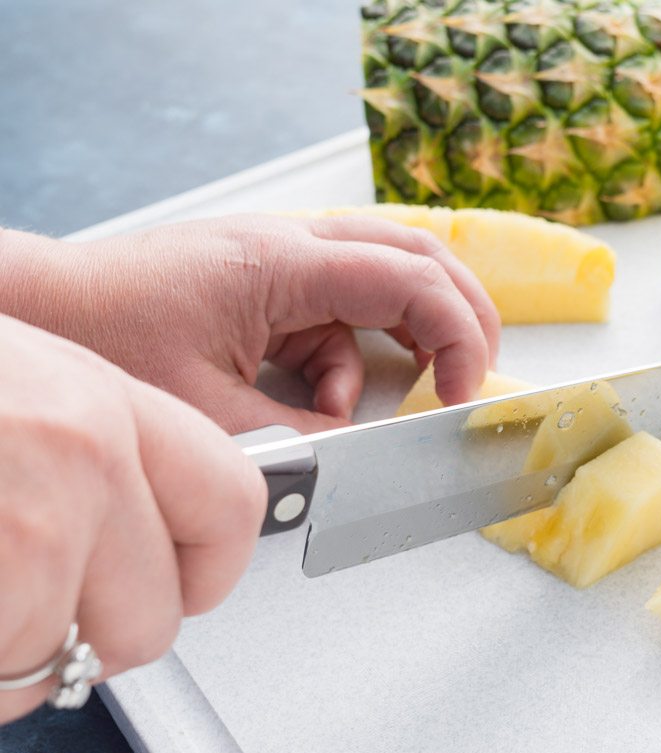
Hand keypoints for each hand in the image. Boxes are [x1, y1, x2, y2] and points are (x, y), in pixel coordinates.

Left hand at [0, 214, 500, 433]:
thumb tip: (357, 455)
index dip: (457, 336)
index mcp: (283, 261)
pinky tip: (333, 398)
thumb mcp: (210, 410)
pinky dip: (357, 355)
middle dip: (462, 317)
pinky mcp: (273, 280)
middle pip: (420, 256)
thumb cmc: (101, 338)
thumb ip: (299, 434)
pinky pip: (344, 309)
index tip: (460, 392)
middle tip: (472, 375)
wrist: (41, 312)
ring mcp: (285, 258)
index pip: (411, 280)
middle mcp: (293, 245)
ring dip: (417, 331)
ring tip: (427, 384)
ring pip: (391, 274)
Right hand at [0, 315, 266, 723]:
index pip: (232, 505)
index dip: (203, 569)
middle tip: (26, 611)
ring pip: (52, 663)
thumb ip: (87, 456)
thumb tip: (139, 543)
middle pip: (151, 619)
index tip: (175, 586)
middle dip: (87, 642)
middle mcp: (80, 456)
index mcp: (102, 402)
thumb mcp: (16, 385)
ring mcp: (27, 522)